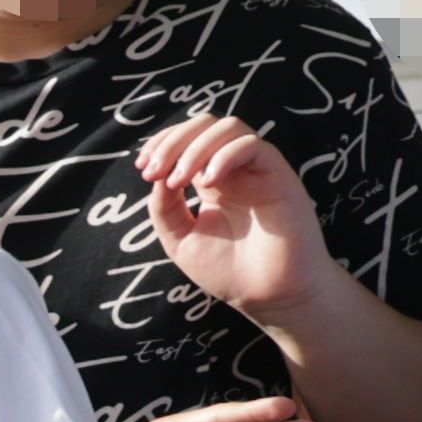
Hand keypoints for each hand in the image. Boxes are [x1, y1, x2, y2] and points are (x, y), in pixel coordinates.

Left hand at [134, 114, 335, 322]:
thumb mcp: (181, 239)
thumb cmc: (229, 271)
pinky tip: (206, 183)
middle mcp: (235, 169)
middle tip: (154, 171)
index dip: (163, 142)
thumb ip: (165, 209)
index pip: (188, 139)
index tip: (142, 167)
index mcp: (211, 180)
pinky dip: (224, 156)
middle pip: (205, 125)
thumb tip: (155, 175)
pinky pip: (252, 145)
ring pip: (229, 127)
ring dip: (195, 147)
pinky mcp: (279, 175)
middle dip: (173, 140)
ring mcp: (257, 170)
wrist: (269, 296)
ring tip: (178, 181)